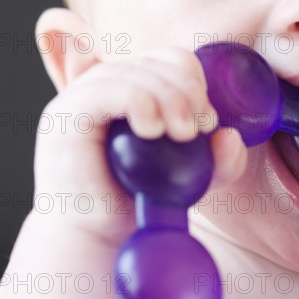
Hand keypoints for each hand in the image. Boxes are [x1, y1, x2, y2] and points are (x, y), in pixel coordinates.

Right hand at [32, 46, 247, 244]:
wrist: (99, 239)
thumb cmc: (140, 201)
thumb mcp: (193, 178)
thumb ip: (219, 160)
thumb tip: (230, 136)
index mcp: (134, 85)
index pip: (170, 58)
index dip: (195, 81)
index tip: (208, 121)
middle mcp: (107, 83)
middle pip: (159, 61)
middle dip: (189, 91)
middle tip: (199, 129)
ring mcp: (83, 96)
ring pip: (137, 72)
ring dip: (171, 99)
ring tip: (182, 135)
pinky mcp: (67, 115)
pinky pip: (110, 90)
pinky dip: (141, 103)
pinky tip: (153, 131)